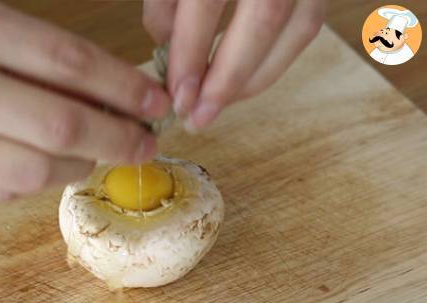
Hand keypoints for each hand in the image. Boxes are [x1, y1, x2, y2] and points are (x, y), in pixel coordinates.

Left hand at [143, 0, 324, 130]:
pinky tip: (246, 79)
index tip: (176, 94)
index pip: (207, 0)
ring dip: (255, 78)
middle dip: (227, 78)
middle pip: (262, 18)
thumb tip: (167, 44)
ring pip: (296, 27)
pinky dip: (276, 59)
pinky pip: (308, 24)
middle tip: (198, 118)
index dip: (190, 52)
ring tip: (219, 105)